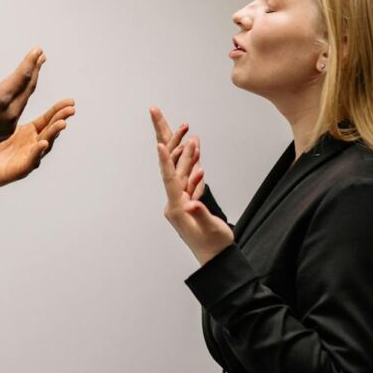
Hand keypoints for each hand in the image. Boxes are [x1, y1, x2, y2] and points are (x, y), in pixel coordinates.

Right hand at [0, 40, 45, 164]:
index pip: (22, 75)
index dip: (31, 61)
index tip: (38, 50)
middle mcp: (9, 113)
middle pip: (28, 87)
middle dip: (35, 70)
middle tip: (40, 56)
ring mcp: (9, 124)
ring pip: (25, 99)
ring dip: (31, 83)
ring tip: (34, 71)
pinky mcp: (6, 132)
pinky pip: (20, 111)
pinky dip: (23, 97)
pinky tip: (21, 94)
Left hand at [0, 99, 75, 193]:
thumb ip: (8, 107)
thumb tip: (11, 83)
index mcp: (29, 133)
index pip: (48, 120)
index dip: (59, 111)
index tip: (70, 101)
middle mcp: (32, 146)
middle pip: (50, 131)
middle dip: (61, 120)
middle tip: (71, 110)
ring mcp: (27, 159)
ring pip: (44, 146)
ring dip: (53, 135)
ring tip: (61, 124)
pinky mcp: (17, 171)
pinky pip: (30, 161)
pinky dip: (37, 153)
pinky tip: (42, 143)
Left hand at [151, 107, 232, 264]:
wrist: (217, 260)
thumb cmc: (215, 247)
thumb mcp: (210, 230)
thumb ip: (202, 215)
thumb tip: (193, 202)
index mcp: (178, 209)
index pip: (170, 180)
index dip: (166, 161)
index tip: (159, 144)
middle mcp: (175, 203)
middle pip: (171, 168)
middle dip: (170, 141)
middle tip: (156, 113)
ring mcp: (182, 202)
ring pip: (182, 171)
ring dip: (185, 151)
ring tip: (187, 129)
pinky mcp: (190, 202)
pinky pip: (189, 180)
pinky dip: (193, 165)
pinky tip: (195, 151)